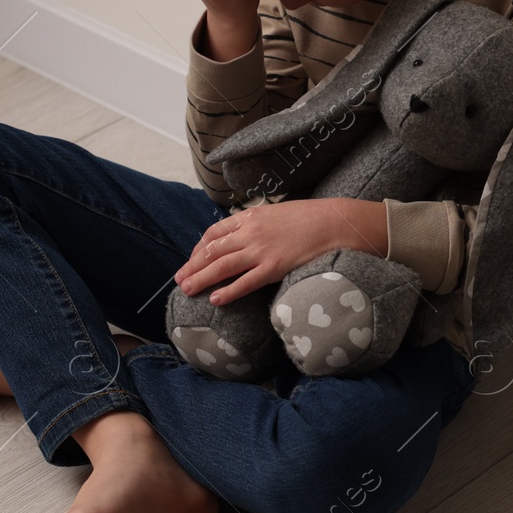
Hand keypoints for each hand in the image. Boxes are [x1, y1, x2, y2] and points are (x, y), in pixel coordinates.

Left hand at [175, 199, 387, 304]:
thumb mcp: (276, 213)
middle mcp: (250, 233)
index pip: (214, 233)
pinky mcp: (275, 267)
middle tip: (178, 280)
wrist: (334, 222)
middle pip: (212, 251)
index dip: (198, 248)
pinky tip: (215, 299)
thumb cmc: (308, 218)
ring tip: (187, 290)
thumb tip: (243, 234)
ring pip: (222, 266)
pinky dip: (229, 291)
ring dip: (201, 279)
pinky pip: (246, 282)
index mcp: (250, 218)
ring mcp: (262, 250)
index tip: (191, 260)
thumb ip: (256, 224)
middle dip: (192, 266)